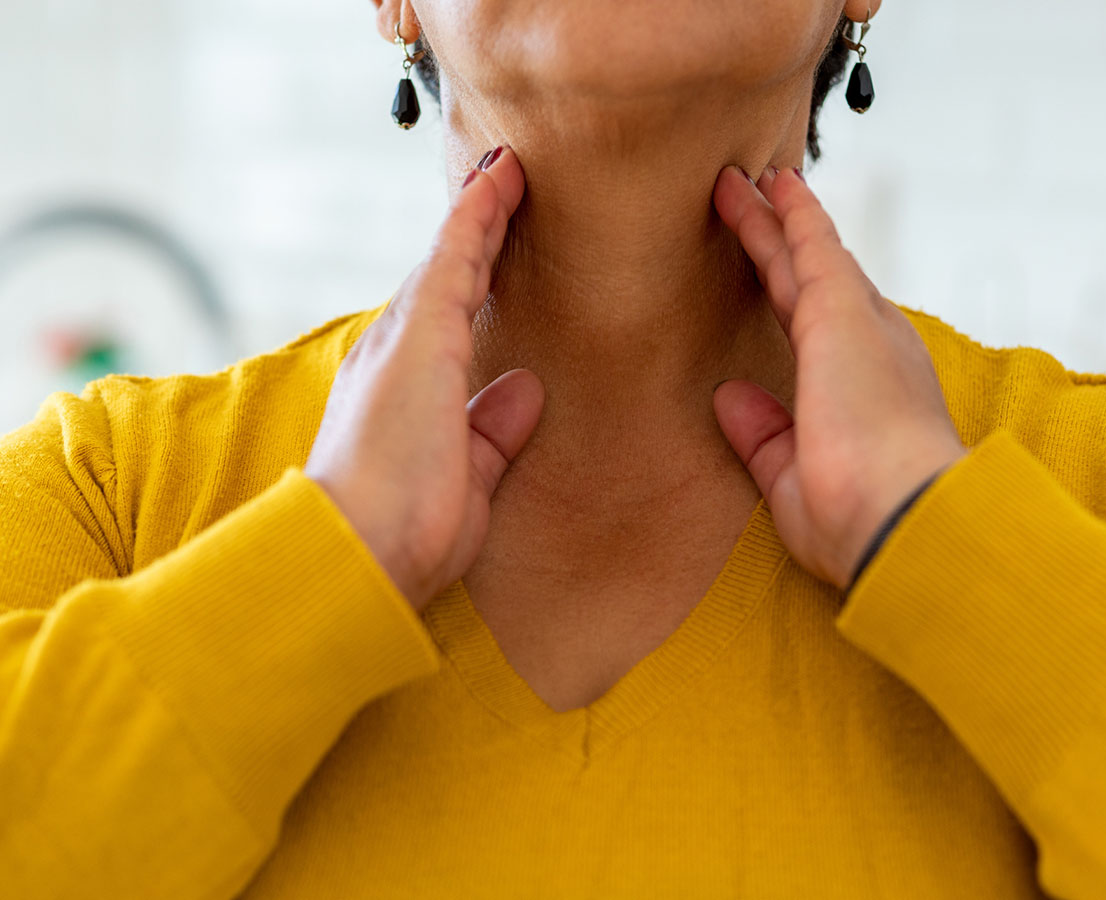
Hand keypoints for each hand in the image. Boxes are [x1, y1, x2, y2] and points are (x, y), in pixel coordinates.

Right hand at [305, 147, 543, 612]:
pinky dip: (478, 216)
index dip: (470, 276)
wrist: (361, 553)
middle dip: (474, 233)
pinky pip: (456, 259)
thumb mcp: (468, 475)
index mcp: (403, 392)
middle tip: (503, 185)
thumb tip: (523, 390)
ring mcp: (403, 341)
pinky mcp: (421, 336)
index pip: (443, 322)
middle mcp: (392, 355)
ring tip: (508, 171)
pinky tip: (500, 180)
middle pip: (442, 279)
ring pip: (449, 261)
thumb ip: (492, 432)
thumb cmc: (405, 534)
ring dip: (479, 214)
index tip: (494, 243)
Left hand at [711, 165, 966, 591]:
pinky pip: (811, 246)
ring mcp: (860, 325)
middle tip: (751, 204)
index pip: (816, 335)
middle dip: (779, 244)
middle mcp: (871, 350)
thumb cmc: (858, 520)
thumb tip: (730, 397)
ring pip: (805, 257)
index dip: (791, 297)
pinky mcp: (842, 311)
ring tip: (739, 181)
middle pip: (811, 283)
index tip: (770, 271)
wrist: (899, 519)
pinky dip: (790, 212)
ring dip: (772, 219)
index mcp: (864, 393)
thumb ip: (763, 435)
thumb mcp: (791, 478)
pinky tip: (769, 184)